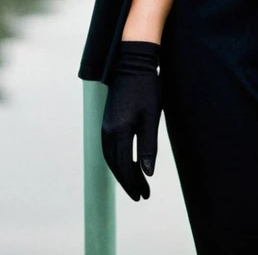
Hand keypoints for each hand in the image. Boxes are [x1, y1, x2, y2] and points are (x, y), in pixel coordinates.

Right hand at [101, 40, 161, 199]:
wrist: (133, 62)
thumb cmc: (146, 88)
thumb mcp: (151, 117)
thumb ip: (148, 145)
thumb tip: (147, 173)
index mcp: (119, 132)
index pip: (125, 166)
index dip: (133, 183)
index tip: (142, 195)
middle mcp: (108, 132)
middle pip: (116, 165)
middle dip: (128, 181)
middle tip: (141, 195)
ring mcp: (106, 125)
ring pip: (111, 157)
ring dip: (123, 171)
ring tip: (136, 183)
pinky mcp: (108, 120)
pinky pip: (110, 147)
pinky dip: (118, 159)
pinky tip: (128, 162)